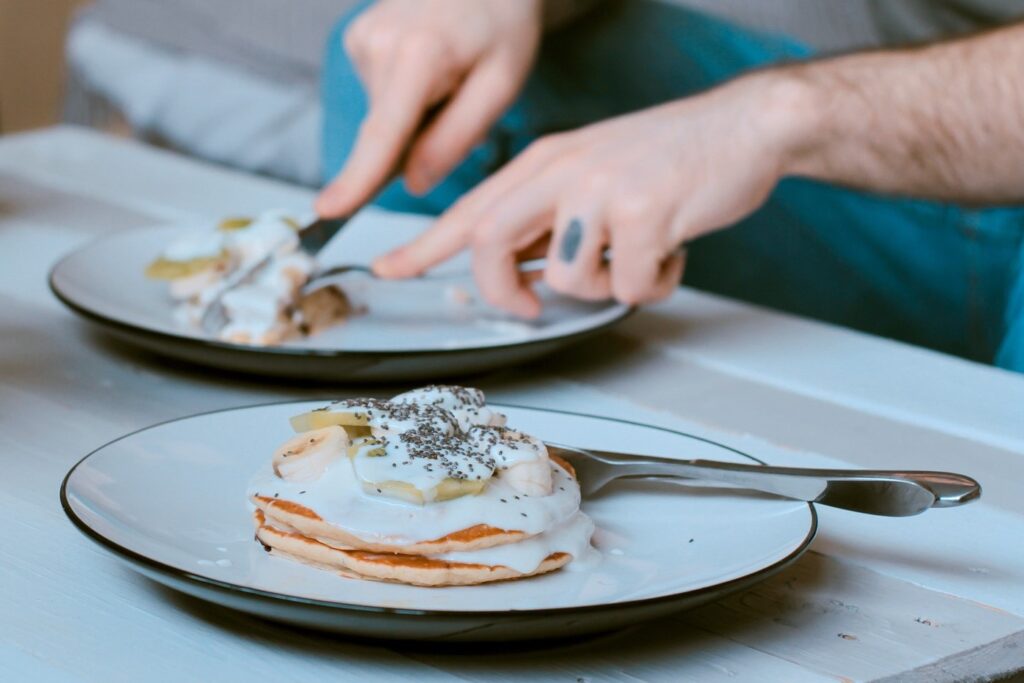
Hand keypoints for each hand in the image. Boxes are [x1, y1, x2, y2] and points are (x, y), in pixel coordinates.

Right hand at [315, 0, 543, 216]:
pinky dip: (405, 97)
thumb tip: (413, 183)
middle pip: (385, 131)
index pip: (383, 132)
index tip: (327, 210)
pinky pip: (381, 94)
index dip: (357, 178)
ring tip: (449, 78)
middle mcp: (379, 42)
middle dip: (416, 143)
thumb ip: (456, 137)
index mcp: (420, 54)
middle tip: (457, 105)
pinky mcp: (358, 40)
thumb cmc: (501, 27)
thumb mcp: (501, 84)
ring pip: (384, 115)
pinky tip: (429, 69)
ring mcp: (363, 38)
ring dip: (416, 117)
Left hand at [373, 73, 809, 316]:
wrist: (742, 126)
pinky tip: (670, 251)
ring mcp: (601, 188)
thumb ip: (550, 218)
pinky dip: (652, 284)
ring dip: (604, 286)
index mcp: (545, 161)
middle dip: (503, 290)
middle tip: (526, 306)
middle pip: (488, 242)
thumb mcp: (592, 174)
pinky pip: (630, 285)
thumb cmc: (670, 157)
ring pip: (567, 278)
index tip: (389, 268)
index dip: (423, 245)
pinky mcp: (645, 211)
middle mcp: (563, 169)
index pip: (470, 209)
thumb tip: (523, 270)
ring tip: (637, 255)